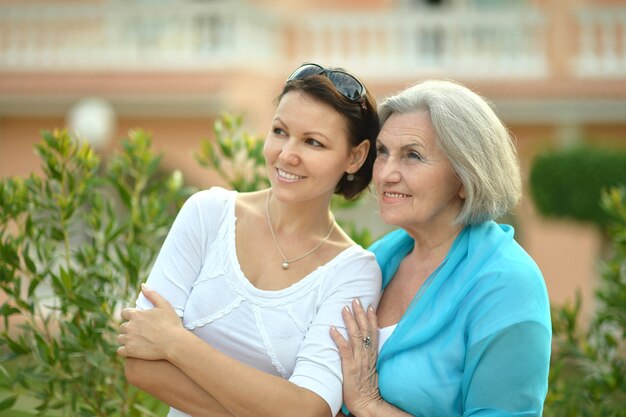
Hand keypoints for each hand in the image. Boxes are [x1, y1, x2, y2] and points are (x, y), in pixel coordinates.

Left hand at [117, 284, 184, 360]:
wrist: (174, 343)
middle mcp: (129, 326)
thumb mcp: (164, 305)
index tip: (138, 320)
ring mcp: (128, 339)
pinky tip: (133, 351)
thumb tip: (143, 285)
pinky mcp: (130, 351)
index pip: (124, 313)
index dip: (130, 316)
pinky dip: (125, 351)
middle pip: (122, 327)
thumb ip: (152, 294)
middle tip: (140, 332)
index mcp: (136, 314)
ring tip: (137, 342)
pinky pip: (120, 351)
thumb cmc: (171, 324)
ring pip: (120, 338)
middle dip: (129, 329)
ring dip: (126, 339)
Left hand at [330, 299, 382, 415]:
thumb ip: (367, 358)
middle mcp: (367, 355)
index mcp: (372, 355)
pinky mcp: (350, 367)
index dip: (371, 319)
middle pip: (365, 330)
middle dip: (360, 313)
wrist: (368, 404)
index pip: (373, 333)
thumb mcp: (370, 370)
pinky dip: (338, 337)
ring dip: (349, 320)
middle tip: (356, 299)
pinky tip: (331, 328)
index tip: (369, 306)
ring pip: (355, 335)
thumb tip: (363, 350)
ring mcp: (359, 360)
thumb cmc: (367, 389)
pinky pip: (344, 349)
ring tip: (344, 307)